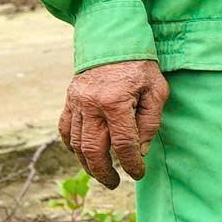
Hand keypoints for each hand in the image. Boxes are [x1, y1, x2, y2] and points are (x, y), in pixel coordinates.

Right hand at [60, 59, 168, 188]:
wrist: (113, 39)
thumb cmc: (140, 65)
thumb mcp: (156, 90)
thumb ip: (150, 121)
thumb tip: (140, 151)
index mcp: (116, 101)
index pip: (123, 144)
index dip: (132, 164)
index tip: (138, 173)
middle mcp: (92, 104)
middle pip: (93, 149)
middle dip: (104, 171)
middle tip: (114, 182)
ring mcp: (77, 101)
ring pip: (76, 143)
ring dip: (87, 163)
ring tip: (101, 173)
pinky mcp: (70, 99)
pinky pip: (65, 128)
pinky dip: (71, 145)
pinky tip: (82, 155)